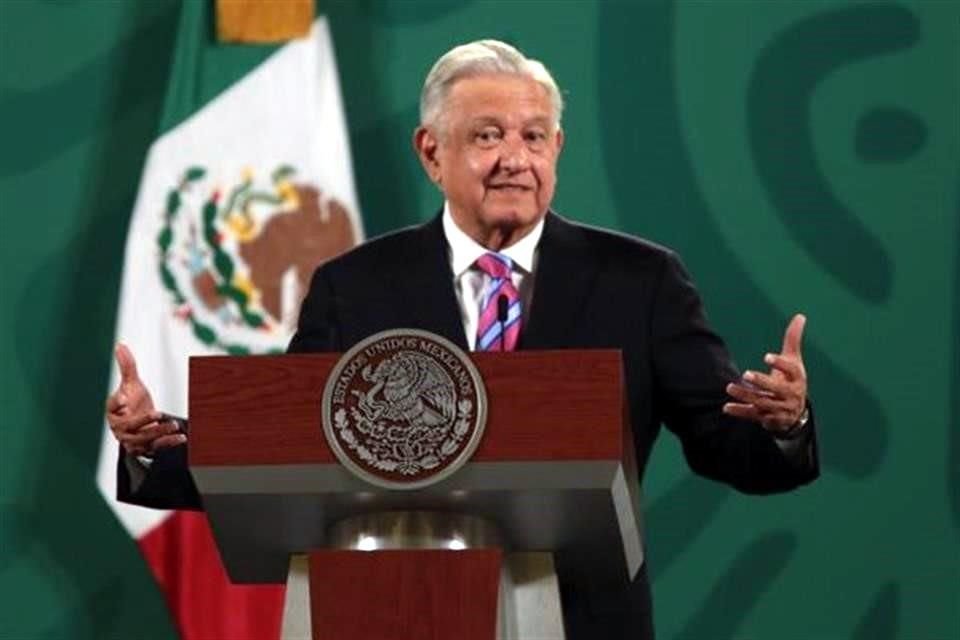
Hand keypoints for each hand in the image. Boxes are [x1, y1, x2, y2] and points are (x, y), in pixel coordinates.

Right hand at [105, 343, 184, 455]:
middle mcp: (121, 427)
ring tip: (172, 424)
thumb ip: (127, 366)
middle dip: (143, 421)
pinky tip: (181, 437)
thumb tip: (120, 345)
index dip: (116, 403)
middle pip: (129, 426)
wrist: (141, 422)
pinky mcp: (146, 448)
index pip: (112, 406)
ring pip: (144, 439)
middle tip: (157, 413)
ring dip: (158, 432)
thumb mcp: (131, 383)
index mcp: (113, 410)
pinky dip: (169, 442)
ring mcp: (133, 440)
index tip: (123, 399)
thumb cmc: (133, 402)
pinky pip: (157, 447)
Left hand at [723, 314, 807, 433]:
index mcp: (797, 378)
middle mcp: (790, 394)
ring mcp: (779, 408)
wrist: (797, 413)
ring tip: (729, 387)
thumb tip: (800, 315)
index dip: (779, 364)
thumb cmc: (793, 380)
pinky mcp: (768, 418)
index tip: (766, 356)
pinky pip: (753, 415)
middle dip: (762, 382)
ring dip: (746, 396)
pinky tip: (726, 407)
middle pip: (777, 389)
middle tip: (746, 374)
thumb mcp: (795, 360)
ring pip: (762, 402)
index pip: (791, 371)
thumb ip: (793, 340)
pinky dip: (740, 412)